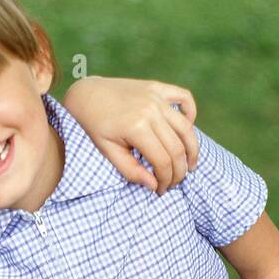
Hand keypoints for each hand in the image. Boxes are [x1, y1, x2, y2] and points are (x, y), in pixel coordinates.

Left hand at [62, 77, 198, 193]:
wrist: (86, 95)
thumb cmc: (94, 127)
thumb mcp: (107, 152)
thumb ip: (131, 170)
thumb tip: (154, 185)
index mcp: (137, 127)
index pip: (162, 161)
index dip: (166, 180)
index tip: (162, 190)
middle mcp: (151, 110)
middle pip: (177, 147)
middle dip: (179, 170)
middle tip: (175, 183)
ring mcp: (156, 97)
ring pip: (186, 127)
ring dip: (192, 149)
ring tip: (190, 165)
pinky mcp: (157, 87)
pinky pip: (184, 97)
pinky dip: (191, 112)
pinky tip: (188, 128)